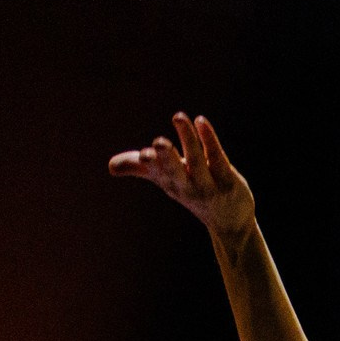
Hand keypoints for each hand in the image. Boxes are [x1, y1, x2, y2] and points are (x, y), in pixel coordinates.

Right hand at [108, 112, 255, 238]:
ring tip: (179, 116)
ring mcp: (209, 185)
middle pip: (175, 172)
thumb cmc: (193, 194)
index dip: (150, 164)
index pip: (157, 173)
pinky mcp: (229, 180)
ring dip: (188, 139)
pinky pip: (218, 158)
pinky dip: (209, 139)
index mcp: (170, 183)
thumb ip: (139, 168)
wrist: (229, 224)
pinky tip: (200, 121)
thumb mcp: (166, 181)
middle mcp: (187, 186)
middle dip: (166, 158)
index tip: (142, 156)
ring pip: (198, 160)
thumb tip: (110, 166)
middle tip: (158, 143)